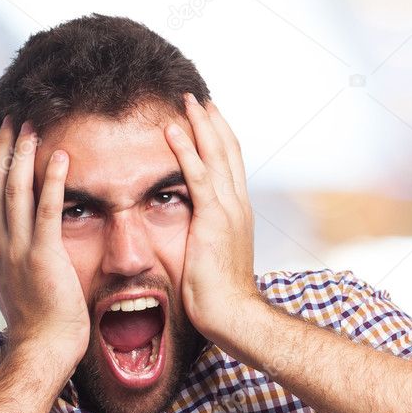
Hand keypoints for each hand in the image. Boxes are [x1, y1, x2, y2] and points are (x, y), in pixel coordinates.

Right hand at [0, 116, 88, 365]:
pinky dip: (51, 180)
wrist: (41, 351)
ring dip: (22, 155)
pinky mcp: (43, 257)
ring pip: (14, 190)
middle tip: (11, 120)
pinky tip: (59, 156)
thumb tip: (16, 261)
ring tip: (30, 126)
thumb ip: (18, 269)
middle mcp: (1, 246)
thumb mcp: (20, 291)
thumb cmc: (40, 328)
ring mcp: (19, 250)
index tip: (2, 143)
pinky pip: (46, 210)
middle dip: (3, 149)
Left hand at [163, 94, 258, 344]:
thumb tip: (192, 234)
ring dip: (200, 124)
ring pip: (216, 155)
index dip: (220, 140)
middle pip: (229, 151)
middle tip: (197, 97)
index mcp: (238, 215)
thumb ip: (205, 239)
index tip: (208, 119)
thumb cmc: (220, 298)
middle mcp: (238, 206)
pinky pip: (197, 176)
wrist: (233, 315)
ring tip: (186, 100)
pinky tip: (173, 129)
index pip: (231, 167)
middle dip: (213, 122)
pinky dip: (186, 150)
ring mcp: (228, 210)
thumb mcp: (213, 259)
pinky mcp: (213, 219)